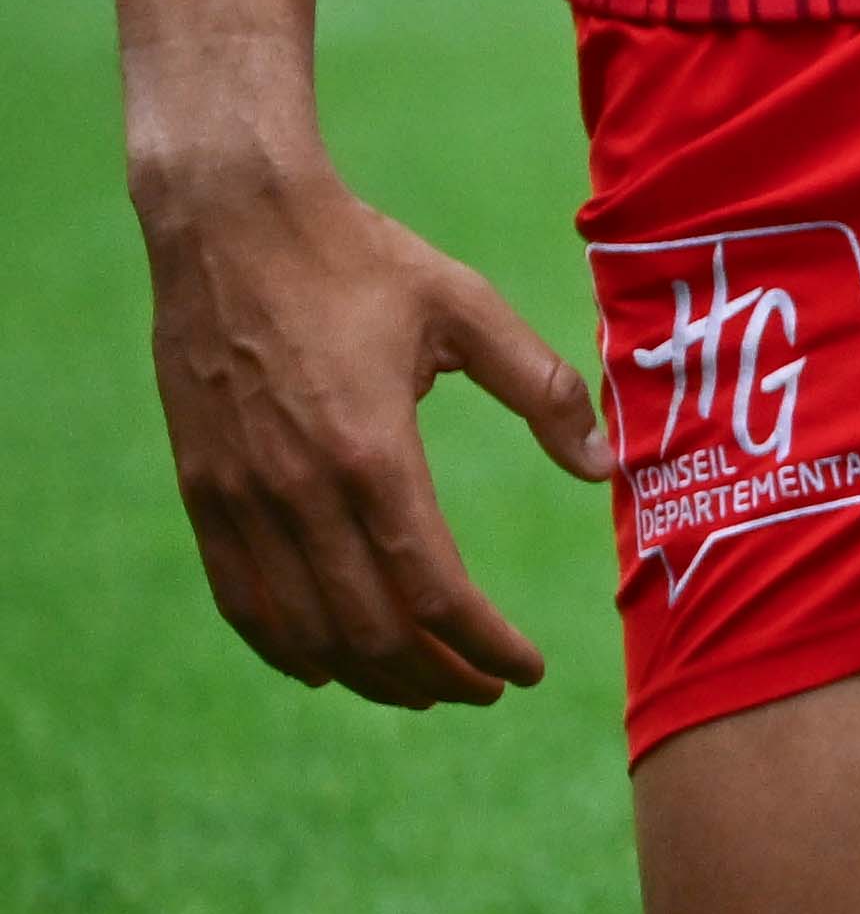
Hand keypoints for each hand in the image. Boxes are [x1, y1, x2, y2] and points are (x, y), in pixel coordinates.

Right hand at [138, 148, 612, 707]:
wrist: (231, 224)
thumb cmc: (361, 259)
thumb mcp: (468, 308)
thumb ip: (542, 388)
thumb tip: (603, 466)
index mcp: (373, 454)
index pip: (435, 592)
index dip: (486, 645)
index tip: (527, 670)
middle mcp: (299, 492)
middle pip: (371, 631)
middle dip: (437, 677)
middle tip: (486, 689)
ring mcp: (239, 498)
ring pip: (305, 631)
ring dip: (369, 677)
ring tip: (425, 688)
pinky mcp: (203, 492)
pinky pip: (242, 600)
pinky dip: (289, 648)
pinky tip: (328, 665)